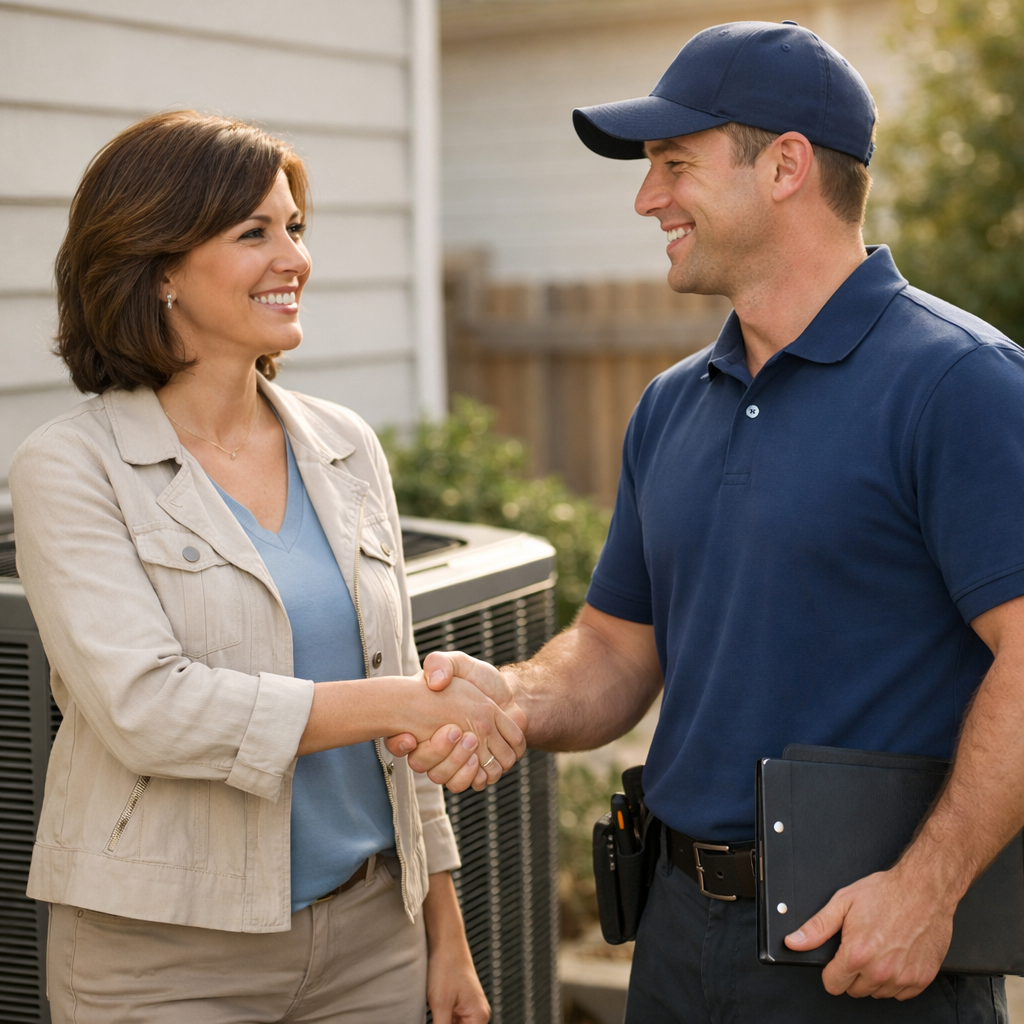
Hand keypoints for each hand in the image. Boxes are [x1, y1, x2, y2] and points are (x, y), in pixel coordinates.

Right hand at [387, 652, 525, 791]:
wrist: (509, 696)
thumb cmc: (480, 679)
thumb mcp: (458, 664)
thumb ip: (441, 664)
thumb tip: (434, 682)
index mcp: (422, 724)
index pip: (398, 743)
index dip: (398, 744)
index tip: (411, 737)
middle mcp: (434, 746)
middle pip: (421, 764)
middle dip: (437, 751)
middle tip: (457, 731)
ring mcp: (454, 760)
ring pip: (443, 778)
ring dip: (457, 764)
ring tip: (472, 743)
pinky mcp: (476, 769)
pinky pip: (469, 784)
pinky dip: (475, 775)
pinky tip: (480, 758)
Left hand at [425, 872, 490, 1022]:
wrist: (445, 941)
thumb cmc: (445, 966)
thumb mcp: (440, 1005)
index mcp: (479, 1017)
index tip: (438, 1022)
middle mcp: (479, 1014)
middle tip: (434, 1016)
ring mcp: (470, 1009)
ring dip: (442, 1023)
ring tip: (434, 1011)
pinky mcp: (461, 1004)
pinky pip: (452, 1021)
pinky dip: (442, 1021)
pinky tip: (433, 1014)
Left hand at [784, 862, 954, 998]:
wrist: (923, 889)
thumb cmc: (885, 893)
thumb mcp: (843, 903)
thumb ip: (817, 927)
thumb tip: (794, 942)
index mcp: (857, 954)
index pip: (833, 985)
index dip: (831, 972)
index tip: (836, 962)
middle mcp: (880, 971)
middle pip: (855, 990)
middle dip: (852, 973)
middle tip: (861, 948)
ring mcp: (903, 977)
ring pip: (878, 993)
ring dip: (875, 977)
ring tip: (879, 949)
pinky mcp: (922, 979)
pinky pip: (901, 993)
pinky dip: (896, 980)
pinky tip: (895, 957)